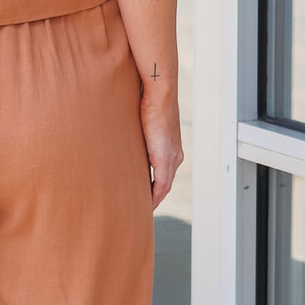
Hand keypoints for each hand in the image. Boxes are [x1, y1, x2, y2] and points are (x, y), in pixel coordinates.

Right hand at [139, 90, 183, 211]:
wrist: (160, 95)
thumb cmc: (151, 102)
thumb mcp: (145, 123)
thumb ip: (141, 135)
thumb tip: (128, 136)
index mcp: (172, 148)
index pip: (165, 174)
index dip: (157, 186)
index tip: (146, 195)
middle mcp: (175, 156)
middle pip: (166, 184)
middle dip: (155, 196)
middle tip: (143, 207)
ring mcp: (172, 158)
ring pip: (164, 187)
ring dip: (154, 198)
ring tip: (142, 208)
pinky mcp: (164, 159)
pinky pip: (160, 185)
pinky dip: (154, 195)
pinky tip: (146, 203)